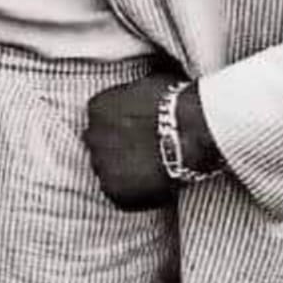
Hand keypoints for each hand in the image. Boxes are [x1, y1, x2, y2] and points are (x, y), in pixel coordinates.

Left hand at [83, 73, 180, 210]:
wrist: (190, 131)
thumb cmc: (176, 103)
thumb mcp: (143, 86)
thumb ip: (129, 98)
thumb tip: (136, 100)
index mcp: (96, 108)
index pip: (99, 122)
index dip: (119, 130)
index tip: (137, 135)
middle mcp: (92, 136)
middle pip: (100, 146)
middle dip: (117, 150)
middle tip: (143, 154)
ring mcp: (102, 165)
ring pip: (108, 172)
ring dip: (124, 173)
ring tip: (150, 172)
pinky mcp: (115, 192)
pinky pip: (120, 196)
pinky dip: (134, 195)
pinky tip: (154, 187)